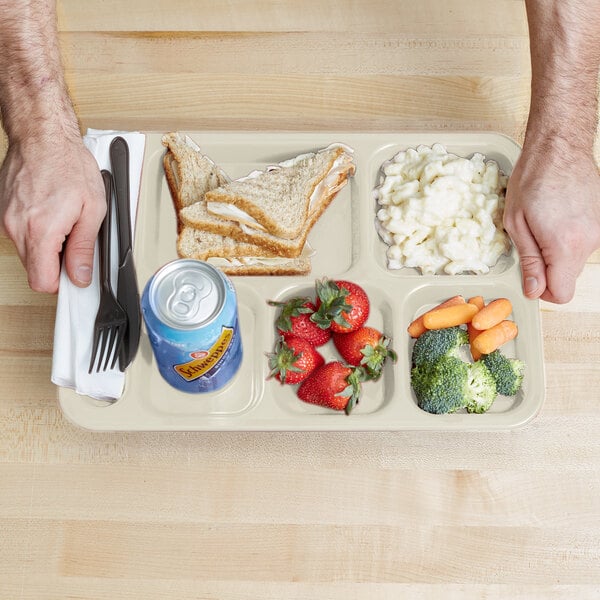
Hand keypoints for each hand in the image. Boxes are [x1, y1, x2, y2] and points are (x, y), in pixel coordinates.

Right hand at [0, 134, 105, 292]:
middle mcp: (17, 227)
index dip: (60, 283)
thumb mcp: (93, 209)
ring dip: (47, 246)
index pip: (41, 282)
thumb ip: (84, 248)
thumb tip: (81, 276)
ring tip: (64, 222)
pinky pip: (20, 234)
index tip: (73, 276)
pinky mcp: (3, 212)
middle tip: (74, 242)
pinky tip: (50, 213)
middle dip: (55, 264)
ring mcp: (6, 219)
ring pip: (27, 252)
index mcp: (41, 231)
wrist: (42, 135)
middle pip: (34, 269)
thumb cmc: (68, 164)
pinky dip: (36, 232)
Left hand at [503, 145, 599, 303]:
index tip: (530, 277)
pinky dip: (568, 238)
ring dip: (556, 251)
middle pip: (568, 277)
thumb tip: (533, 290)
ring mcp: (599, 231)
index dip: (541, 290)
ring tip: (542, 224)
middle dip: (547, 269)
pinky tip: (556, 216)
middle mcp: (589, 242)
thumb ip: (529, 261)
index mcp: (565, 246)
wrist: (559, 148)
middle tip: (530, 241)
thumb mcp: (516, 224)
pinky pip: (582, 242)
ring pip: (574, 260)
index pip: (561, 293)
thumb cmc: (532, 180)